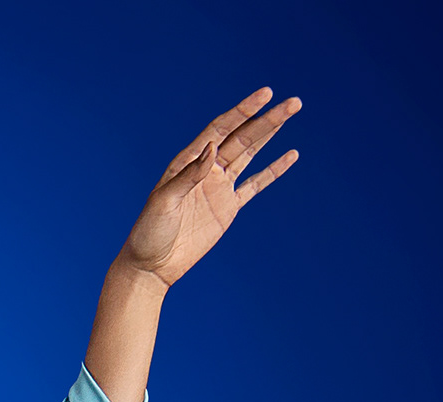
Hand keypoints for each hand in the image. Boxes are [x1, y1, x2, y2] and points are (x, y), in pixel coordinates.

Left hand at [117, 90, 302, 288]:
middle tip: (293, 103)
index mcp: (188, 162)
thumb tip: (212, 148)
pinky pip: (255, 184)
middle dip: (266, 119)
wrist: (152, 266)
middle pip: (241, 137)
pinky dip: (273, 170)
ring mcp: (219, 187)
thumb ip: (188, 176)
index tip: (266, 94)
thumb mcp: (164, 202)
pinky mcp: (228, 207)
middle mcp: (206, 169)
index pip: (220, 129)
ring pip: (250, 154)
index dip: (243, 111)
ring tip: (291, 112)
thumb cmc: (149, 233)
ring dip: (270, 134)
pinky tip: (291, 155)